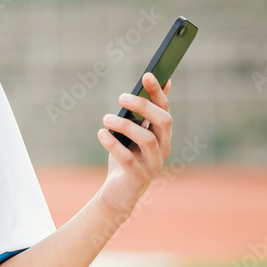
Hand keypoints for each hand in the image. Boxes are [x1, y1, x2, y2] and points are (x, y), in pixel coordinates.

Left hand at [97, 72, 171, 216]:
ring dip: (125, 125)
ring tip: (106, 118)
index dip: (157, 92)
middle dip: (144, 106)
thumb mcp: (135, 133)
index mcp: (163, 135)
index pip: (164, 109)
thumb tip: (161, 81)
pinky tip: (101, 134)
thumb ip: (144, 112)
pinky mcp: (138, 176)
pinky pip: (128, 158)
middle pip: (163, 121)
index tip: (147, 75)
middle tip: (122, 96)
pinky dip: (113, 145)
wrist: (119, 192)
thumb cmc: (127, 157)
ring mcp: (153, 163)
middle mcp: (163, 147)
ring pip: (147, 139)